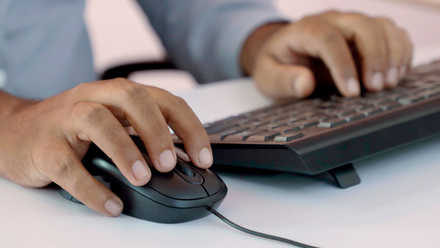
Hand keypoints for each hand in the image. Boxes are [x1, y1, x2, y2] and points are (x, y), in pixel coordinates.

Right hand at [0, 79, 211, 215]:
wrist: (16, 132)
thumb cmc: (73, 130)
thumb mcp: (112, 124)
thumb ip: (142, 136)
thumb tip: (183, 163)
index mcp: (116, 94)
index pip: (163, 99)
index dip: (188, 126)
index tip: (204, 157)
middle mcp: (93, 98)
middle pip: (131, 98)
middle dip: (157, 130)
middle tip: (169, 164)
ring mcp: (65, 119)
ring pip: (97, 121)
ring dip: (125, 150)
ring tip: (143, 178)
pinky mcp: (43, 146)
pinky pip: (67, 166)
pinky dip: (92, 188)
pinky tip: (111, 204)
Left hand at [241, 11, 412, 98]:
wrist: (284, 52)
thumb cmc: (277, 64)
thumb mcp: (267, 76)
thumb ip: (282, 80)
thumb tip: (304, 84)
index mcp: (305, 29)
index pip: (328, 39)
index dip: (343, 65)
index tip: (351, 92)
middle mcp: (332, 21)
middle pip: (363, 26)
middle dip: (375, 57)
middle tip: (376, 88)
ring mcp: (351, 25)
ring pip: (383, 26)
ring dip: (393, 54)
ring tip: (389, 83)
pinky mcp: (365, 34)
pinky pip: (392, 33)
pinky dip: (401, 51)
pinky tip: (396, 74)